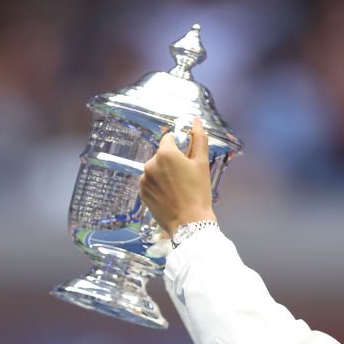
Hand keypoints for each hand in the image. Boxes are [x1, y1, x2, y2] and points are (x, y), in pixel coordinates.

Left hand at [139, 117, 216, 236]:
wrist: (190, 223)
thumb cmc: (198, 193)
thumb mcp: (202, 164)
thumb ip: (199, 139)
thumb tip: (196, 120)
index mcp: (165, 153)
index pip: (168, 139)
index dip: (179, 147)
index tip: (186, 160)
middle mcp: (150, 164)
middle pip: (161, 155)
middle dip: (171, 162)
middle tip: (184, 178)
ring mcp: (144, 179)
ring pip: (154, 169)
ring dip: (163, 174)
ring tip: (177, 189)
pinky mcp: (142, 193)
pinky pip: (149, 183)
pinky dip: (157, 186)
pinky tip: (169, 196)